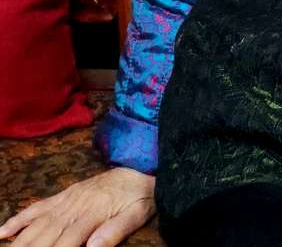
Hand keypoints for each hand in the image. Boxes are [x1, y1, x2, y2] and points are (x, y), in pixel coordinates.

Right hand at [0, 167, 154, 246]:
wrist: (142, 167)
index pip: (67, 241)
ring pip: (37, 223)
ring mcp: (66, 200)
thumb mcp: (137, 214)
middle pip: (46, 234)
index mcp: (93, 214)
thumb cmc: (141, 195)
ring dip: (20, 240)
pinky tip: (4, 232)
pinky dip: (19, 219)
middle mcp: (74, 207)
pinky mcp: (64, 195)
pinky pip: (37, 207)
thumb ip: (115, 231)